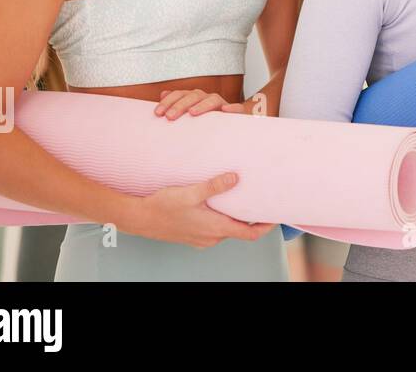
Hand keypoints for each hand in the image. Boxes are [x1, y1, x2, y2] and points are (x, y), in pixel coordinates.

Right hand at [123, 172, 276, 247]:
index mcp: (216, 228)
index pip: (250, 233)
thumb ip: (214, 185)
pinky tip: (219, 204)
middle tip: (262, 200)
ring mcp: (202, 238)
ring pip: (227, 229)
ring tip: (243, 198)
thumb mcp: (190, 192)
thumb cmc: (163, 207)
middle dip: (252, 217)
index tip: (276, 214)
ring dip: (236, 217)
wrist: (139, 218)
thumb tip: (236, 177)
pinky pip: (214, 229)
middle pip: (241, 230)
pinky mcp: (193, 235)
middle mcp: (211, 237)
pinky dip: (223, 218)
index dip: (266, 226)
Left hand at [155, 88, 250, 119]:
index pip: (180, 95)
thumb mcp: (190, 115)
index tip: (158, 113)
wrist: (232, 127)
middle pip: (194, 96)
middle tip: (170, 117)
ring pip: (213, 99)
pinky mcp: (237, 113)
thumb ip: (177, 104)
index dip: (169, 102)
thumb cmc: (206, 123)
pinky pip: (237, 109)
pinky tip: (226, 111)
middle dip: (180, 105)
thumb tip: (162, 94)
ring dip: (202, 105)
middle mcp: (208, 98)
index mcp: (196, 98)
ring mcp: (223, 104)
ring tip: (192, 113)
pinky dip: (232, 108)